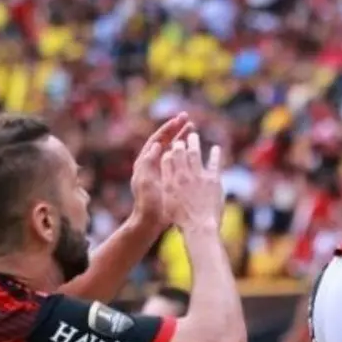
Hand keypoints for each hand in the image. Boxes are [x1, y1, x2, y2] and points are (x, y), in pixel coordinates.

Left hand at [130, 113, 192, 227]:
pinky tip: (196, 151)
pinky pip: (178, 161)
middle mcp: (152, 164)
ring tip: (193, 129)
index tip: (179, 119)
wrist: (150, 222)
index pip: (157, 139)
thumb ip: (148, 162)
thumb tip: (156, 144)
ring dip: (182, 139)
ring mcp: (161, 171)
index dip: (168, 128)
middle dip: (176, 130)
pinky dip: (186, 154)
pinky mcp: (169, 178)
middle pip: (165, 141)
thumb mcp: (145, 182)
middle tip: (188, 119)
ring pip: (172, 150)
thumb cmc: (147, 203)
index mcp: (145, 162)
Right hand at [160, 131, 223, 233]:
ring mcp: (198, 175)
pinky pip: (214, 162)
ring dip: (194, 141)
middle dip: (179, 142)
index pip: (166, 160)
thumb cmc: (182, 221)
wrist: (199, 227)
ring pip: (194, 152)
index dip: (168, 152)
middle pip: (178, 152)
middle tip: (181, 138)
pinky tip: (216, 148)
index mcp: (169, 182)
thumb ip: (168, 191)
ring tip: (193, 134)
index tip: (170, 148)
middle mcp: (182, 175)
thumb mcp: (168, 205)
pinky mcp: (213, 179)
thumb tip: (168, 182)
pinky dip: (215, 153)